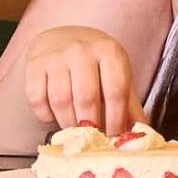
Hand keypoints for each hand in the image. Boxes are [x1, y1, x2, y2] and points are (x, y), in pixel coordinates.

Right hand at [21, 25, 142, 136]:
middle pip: (86, 98)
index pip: (115, 92)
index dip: (115, 120)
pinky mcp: (34, 63)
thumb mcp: (117, 75)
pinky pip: (37, 98)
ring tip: (74, 130)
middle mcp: (81, 49)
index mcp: (109, 51)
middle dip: (90, 126)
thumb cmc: (94, 63)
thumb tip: (143, 136)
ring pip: (61, 101)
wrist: (60, 38)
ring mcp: (55, 55)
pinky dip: (45, 115)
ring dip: (68, 123)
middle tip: (92, 139)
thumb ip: (129, 105)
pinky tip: (53, 116)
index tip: (114, 137)